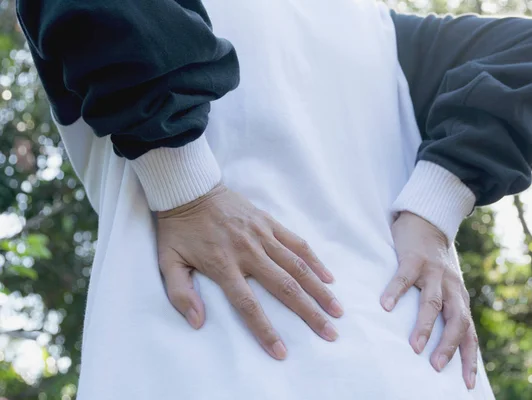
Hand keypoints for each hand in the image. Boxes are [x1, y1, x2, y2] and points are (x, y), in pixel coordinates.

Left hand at [157, 183, 342, 359]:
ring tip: (337, 310)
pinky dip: (314, 260)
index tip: (281, 352)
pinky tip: (328, 277)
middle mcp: (248, 252)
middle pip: (285, 287)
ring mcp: (262, 235)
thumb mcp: (167, 262)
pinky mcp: (269, 222)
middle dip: (309, 313)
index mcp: (223, 266)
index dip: (265, 330)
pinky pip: (297, 242)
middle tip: (330, 333)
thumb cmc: (179, 230)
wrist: (190, 190)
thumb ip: (180, 294)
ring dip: (319, 290)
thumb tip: (197, 323)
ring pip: (297, 266)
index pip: (248, 305)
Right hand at [380, 212, 477, 389]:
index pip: (469, 333)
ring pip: (432, 303)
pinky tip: (386, 306)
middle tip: (436, 367)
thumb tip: (440, 346)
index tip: (466, 383)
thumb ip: (446, 311)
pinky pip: (404, 278)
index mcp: (459, 298)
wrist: (428, 222)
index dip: (469, 358)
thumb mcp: (447, 288)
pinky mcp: (414, 259)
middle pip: (455, 320)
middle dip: (448, 345)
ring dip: (424, 326)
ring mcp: (433, 273)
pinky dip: (395, 292)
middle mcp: (451, 287)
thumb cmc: (433, 264)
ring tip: (414, 346)